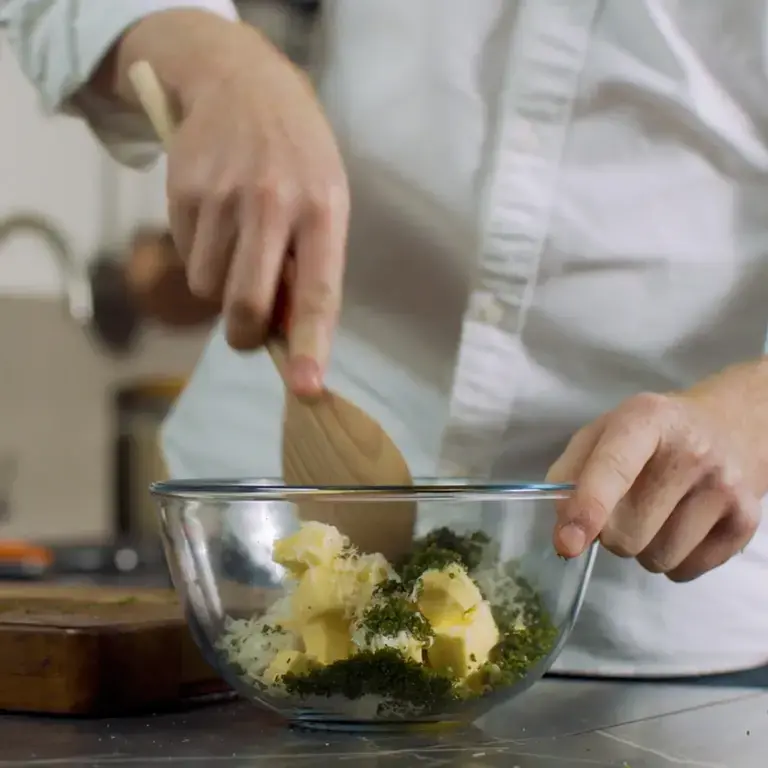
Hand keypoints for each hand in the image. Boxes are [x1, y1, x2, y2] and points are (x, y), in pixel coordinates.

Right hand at [115, 11, 348, 395]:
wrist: (241, 85)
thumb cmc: (297, 158)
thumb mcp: (325, 201)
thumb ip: (311, 266)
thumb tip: (285, 334)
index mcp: (323, 211)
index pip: (317, 293)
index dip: (309, 346)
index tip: (306, 386)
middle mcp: (273, 204)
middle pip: (246, 303)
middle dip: (244, 335)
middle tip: (247, 332)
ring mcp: (223, 197)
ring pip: (209, 289)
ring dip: (221, 289)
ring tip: (240, 248)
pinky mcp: (184, 192)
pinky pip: (187, 259)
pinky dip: (201, 257)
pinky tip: (218, 222)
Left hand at [546, 368, 765, 580]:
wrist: (730, 426)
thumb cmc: (653, 433)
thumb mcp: (603, 433)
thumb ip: (570, 473)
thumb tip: (564, 527)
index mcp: (645, 419)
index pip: (614, 468)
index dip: (588, 508)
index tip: (567, 544)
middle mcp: (691, 451)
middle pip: (628, 532)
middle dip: (612, 532)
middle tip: (625, 506)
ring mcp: (724, 488)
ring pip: (656, 559)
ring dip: (643, 547)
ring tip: (657, 512)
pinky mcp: (746, 522)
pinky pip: (684, 571)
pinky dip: (671, 559)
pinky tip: (680, 524)